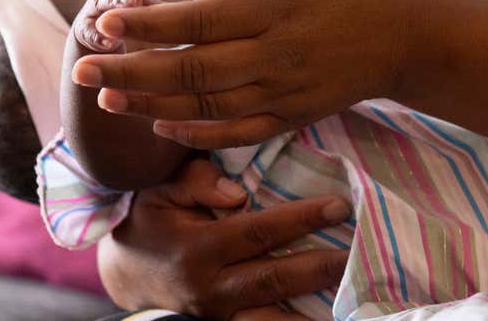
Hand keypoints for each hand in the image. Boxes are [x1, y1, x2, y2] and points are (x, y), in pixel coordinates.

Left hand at [72, 0, 412, 148]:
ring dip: (153, 104)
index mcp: (275, 7)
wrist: (402, 40)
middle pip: (192, 69)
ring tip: (108, 100)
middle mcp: (274, 54)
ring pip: (207, 106)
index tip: (105, 23)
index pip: (200, 19)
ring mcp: (282, 91)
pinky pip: (238, 133)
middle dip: (132, 71)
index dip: (150, 24)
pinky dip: (197, 133)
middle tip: (82, 69)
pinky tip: (161, 126)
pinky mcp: (290, 116)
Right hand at [98, 159, 350, 320]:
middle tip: (361, 249)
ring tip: (354, 297)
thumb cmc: (149, 223)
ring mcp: (218, 317)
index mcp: (198, 249)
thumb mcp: (160, 191)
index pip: (259, 232)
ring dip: (313, 311)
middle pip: (276, 279)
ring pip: (273, 319)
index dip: (301, 219)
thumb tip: (236, 192)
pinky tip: (326, 319)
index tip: (340, 206)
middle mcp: (211, 289)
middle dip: (321, 266)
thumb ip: (194, 181)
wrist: (126, 274)